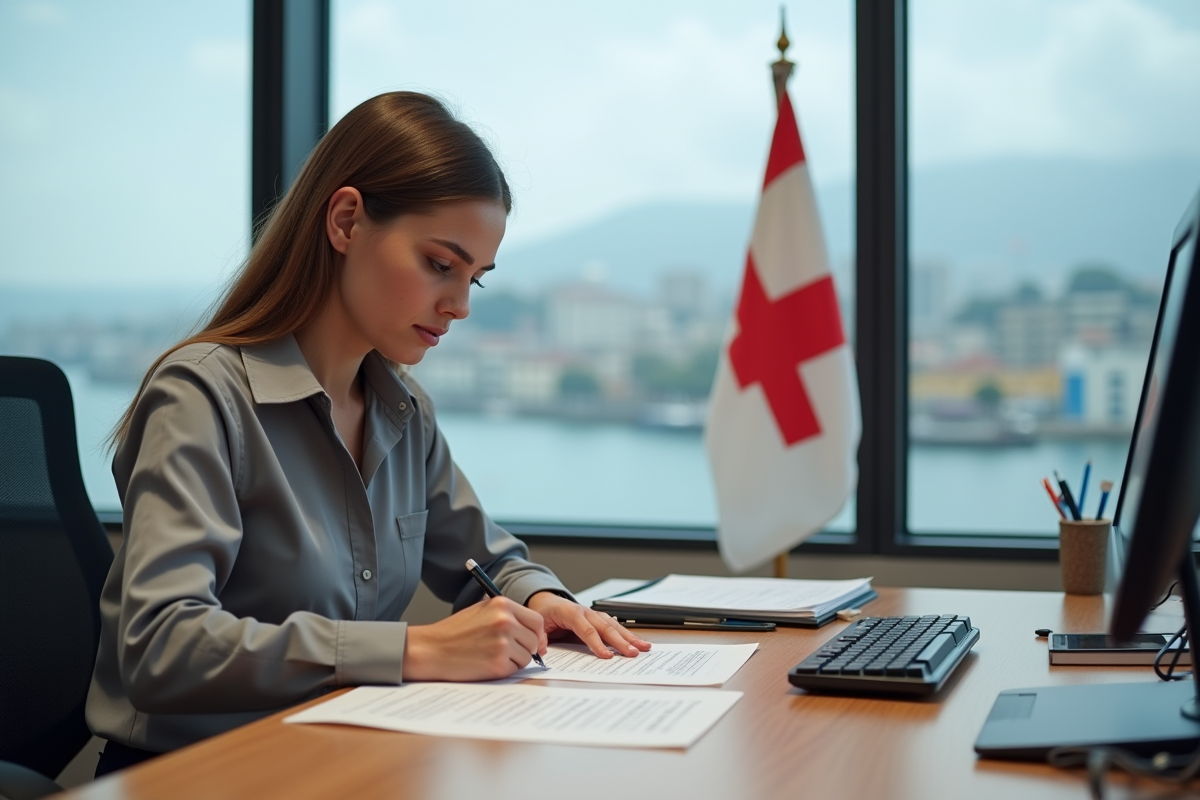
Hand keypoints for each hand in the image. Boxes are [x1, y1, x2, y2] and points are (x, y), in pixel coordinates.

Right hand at [402, 596, 547, 681]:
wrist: (431, 649)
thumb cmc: (454, 632)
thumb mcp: (482, 611)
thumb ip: (508, 616)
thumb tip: (535, 632)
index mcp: (502, 605)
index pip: (536, 620)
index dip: (536, 633)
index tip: (532, 641)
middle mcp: (505, 621)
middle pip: (535, 640)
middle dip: (527, 648)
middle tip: (510, 651)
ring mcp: (503, 643)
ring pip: (526, 656)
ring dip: (515, 660)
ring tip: (492, 655)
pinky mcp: (498, 664)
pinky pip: (515, 669)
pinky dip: (505, 669)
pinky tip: (487, 663)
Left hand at [526, 591, 651, 658]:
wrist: (547, 602)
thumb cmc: (544, 613)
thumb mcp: (538, 625)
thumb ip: (540, 638)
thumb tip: (542, 651)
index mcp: (570, 613)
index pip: (586, 630)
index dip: (597, 644)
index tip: (608, 656)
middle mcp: (585, 612)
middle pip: (606, 627)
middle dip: (621, 641)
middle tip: (633, 653)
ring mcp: (594, 614)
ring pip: (614, 625)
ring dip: (629, 637)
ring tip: (644, 647)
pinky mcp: (598, 619)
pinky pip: (614, 626)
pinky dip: (626, 634)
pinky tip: (637, 642)